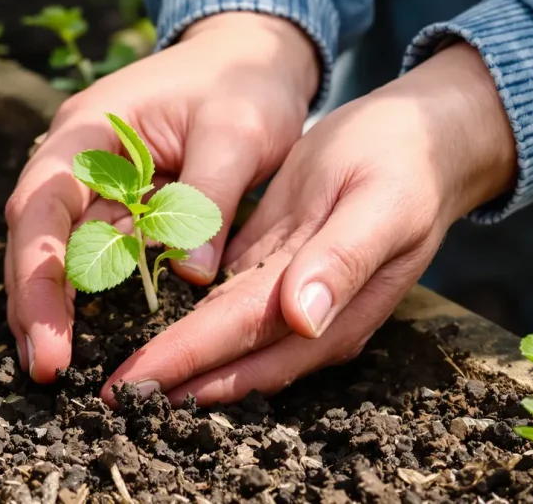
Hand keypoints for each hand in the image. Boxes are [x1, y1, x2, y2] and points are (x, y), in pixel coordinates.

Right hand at [5, 12, 320, 381]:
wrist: (247, 58)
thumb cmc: (242, 83)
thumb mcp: (237, 131)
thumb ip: (209, 199)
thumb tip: (189, 279)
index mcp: (89, 132)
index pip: (41, 204)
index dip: (37, 274)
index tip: (48, 336)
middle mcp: (76, 160)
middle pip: (35, 236)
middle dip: (34, 303)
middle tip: (45, 370)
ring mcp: (94, 184)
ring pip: (58, 252)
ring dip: (52, 306)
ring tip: (53, 367)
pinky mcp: (118, 206)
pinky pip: (96, 255)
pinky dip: (88, 296)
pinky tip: (86, 337)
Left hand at [101, 42, 517, 405]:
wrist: (421, 138)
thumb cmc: (404, 162)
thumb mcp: (382, 201)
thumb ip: (343, 260)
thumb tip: (304, 317)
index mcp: (333, 302)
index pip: (243, 337)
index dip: (188, 360)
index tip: (134, 381)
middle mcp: (310, 313)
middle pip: (230, 353)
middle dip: (173, 377)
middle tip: (110, 395)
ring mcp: (293, 295)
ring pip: (227, 339)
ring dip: (182, 360)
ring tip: (130, 378)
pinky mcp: (277, 269)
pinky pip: (229, 307)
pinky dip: (195, 323)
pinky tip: (161, 329)